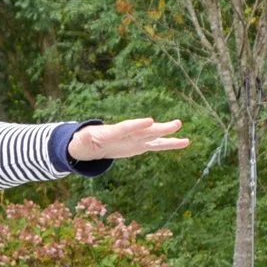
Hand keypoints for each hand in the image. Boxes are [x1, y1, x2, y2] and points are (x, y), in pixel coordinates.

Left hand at [72, 118, 189, 161]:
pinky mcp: (141, 145)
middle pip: (145, 131)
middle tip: (176, 123)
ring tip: (181, 126)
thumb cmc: (85, 141)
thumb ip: (84, 138)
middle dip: (159, 128)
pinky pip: (157, 145)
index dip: (137, 125)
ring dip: (167, 133)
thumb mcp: (81, 141)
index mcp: (113, 132)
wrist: (92, 144)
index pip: (126, 128)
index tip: (150, 121)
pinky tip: (185, 142)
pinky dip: (170, 144)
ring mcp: (135, 139)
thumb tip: (81, 136)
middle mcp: (127, 133)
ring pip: (154, 136)